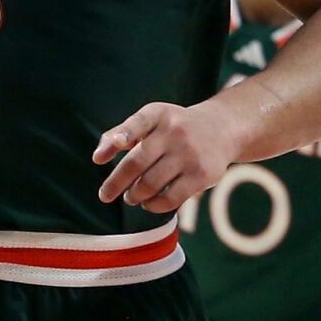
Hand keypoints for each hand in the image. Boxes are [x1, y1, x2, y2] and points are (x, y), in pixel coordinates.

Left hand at [93, 102, 239, 212]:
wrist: (222, 128)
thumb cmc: (175, 127)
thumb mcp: (152, 119)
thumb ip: (123, 133)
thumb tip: (97, 158)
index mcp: (159, 114)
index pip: (136, 124)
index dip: (117, 140)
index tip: (98, 159)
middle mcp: (175, 131)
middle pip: (136, 163)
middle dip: (115, 184)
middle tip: (105, 195)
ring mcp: (189, 154)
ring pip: (150, 184)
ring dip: (134, 196)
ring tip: (131, 197)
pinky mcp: (202, 175)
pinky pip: (170, 199)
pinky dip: (153, 206)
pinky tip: (148, 204)